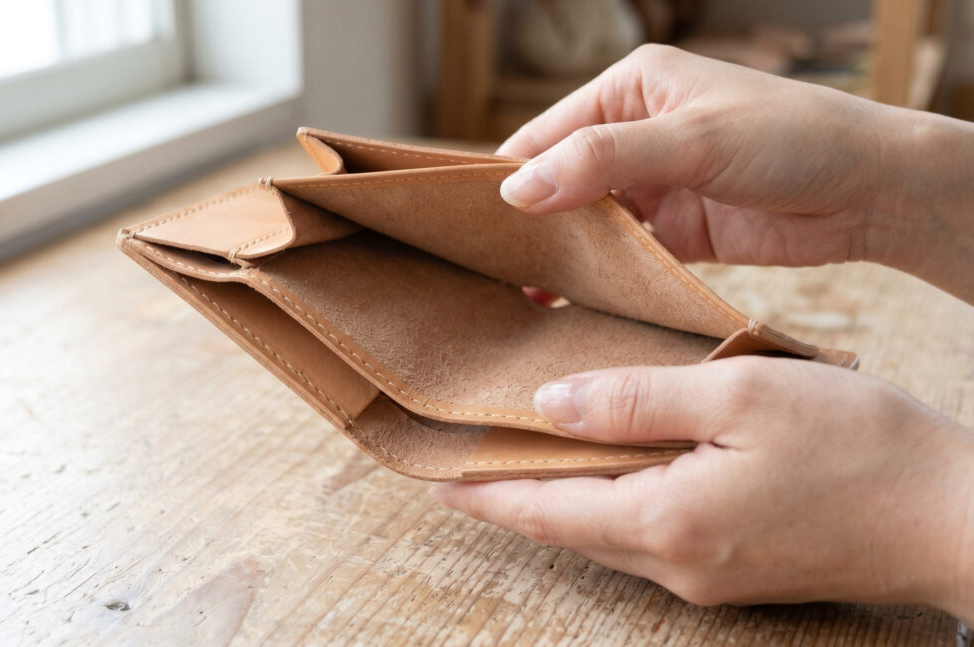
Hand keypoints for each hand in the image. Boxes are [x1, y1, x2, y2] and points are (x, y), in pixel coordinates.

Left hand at [430, 358, 973, 619]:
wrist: (951, 514)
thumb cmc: (860, 447)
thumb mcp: (742, 396)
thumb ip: (637, 400)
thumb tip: (551, 405)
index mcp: (665, 521)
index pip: (541, 508)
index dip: (481, 489)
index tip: (429, 475)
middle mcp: (674, 563)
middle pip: (564, 524)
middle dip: (510, 492)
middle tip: (464, 456)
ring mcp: (705, 575)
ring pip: (604, 529)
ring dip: (559, 494)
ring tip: (522, 450)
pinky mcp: (733, 569)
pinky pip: (646, 532)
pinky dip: (610, 498)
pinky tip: (609, 464)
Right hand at [497, 45, 973, 301]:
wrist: (870, 192)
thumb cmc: (791, 138)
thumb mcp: (691, 140)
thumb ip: (603, 160)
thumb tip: (519, 189)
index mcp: (631, 89)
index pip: (548, 132)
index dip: (510, 175)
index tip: (472, 223)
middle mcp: (635, 134)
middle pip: (561, 180)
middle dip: (530, 221)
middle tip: (487, 268)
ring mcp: (655, 185)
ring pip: (588, 221)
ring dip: (560, 253)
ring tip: (520, 292)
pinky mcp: (676, 231)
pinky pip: (622, 254)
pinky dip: (598, 275)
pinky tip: (570, 301)